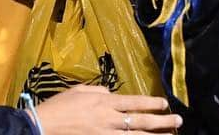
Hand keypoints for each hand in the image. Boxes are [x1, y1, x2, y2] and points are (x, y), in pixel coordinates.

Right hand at [32, 85, 181, 131]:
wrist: (40, 127)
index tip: (165, 104)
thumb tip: (111, 93)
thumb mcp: (81, 91)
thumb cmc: (59, 106)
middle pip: (141, 121)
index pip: (135, 102)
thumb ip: (99, 91)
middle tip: (178, 122)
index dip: (152, 103)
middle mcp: (109, 119)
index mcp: (105, 102)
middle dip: (162, 122)